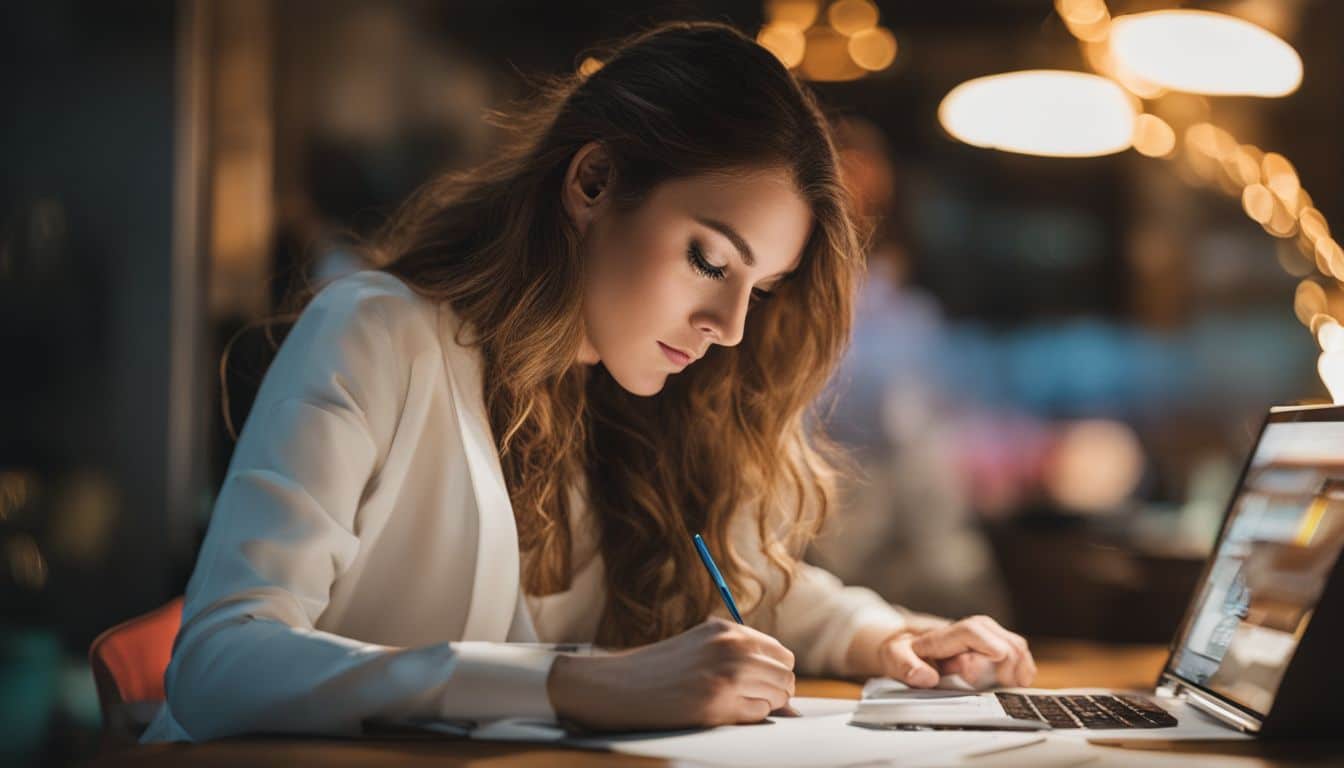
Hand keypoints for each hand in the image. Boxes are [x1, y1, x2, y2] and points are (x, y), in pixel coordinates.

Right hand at [547, 617, 795, 730]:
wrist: (618, 687)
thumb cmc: (658, 670)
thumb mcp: (700, 647)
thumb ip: (738, 657)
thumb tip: (786, 691)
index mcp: (726, 630)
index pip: (780, 653)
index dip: (775, 673)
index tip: (761, 685)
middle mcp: (731, 648)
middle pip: (785, 675)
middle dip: (776, 692)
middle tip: (751, 700)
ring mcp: (727, 676)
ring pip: (777, 697)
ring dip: (762, 705)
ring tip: (731, 705)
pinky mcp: (718, 704)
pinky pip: (757, 715)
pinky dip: (746, 719)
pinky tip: (719, 713)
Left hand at [878, 615, 1034, 688]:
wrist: (907, 644)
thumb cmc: (902, 652)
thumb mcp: (893, 658)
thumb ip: (905, 667)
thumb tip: (925, 676)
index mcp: (941, 636)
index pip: (970, 631)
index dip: (987, 644)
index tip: (999, 657)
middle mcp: (965, 632)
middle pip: (997, 635)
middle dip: (1007, 659)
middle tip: (1004, 681)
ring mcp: (982, 637)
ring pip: (1011, 641)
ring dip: (1019, 663)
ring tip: (1014, 683)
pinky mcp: (992, 645)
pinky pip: (1017, 649)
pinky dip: (1024, 664)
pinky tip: (1021, 679)